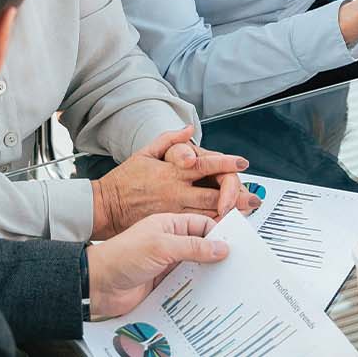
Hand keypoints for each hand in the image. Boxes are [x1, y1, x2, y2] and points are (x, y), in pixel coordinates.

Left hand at [87, 213, 228, 319]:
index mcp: (169, 224)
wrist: (98, 285)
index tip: (234, 244)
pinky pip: (187, 283)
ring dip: (208, 272)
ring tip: (224, 278)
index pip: (202, 224)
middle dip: (217, 254)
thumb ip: (193, 247)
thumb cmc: (121, 256)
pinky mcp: (164, 281)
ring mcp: (168, 262)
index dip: (219, 232)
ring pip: (197, 266)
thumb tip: (221, 248)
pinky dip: (197, 287)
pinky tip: (206, 291)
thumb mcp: (161, 246)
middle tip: (234, 262)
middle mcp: (170, 241)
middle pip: (202, 246)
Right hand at [90, 127, 250, 238]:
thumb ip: (169, 140)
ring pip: (208, 214)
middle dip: (237, 196)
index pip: (206, 165)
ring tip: (244, 212)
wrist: (105, 207)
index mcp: (172, 171)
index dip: (226, 163)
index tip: (241, 163)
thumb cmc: (124, 180)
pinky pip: (195, 228)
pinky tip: (223, 226)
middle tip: (252, 197)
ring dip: (228, 213)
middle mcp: (175, 191)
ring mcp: (173, 210)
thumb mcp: (145, 153)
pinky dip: (211, 227)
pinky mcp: (169, 226)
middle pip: (214, 194)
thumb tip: (188, 130)